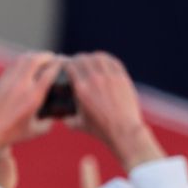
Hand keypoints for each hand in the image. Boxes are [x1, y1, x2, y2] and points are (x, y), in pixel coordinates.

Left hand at [0, 52, 60, 180]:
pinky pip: (13, 64)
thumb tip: (53, 117)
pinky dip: (22, 61)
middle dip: (47, 56)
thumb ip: (47, 124)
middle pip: (36, 59)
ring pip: (23, 59)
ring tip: (40, 58)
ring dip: (34, 56)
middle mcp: (21, 85)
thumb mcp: (34, 132)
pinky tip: (25, 64)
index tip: (64, 63)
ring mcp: (9, 80)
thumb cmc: (9, 134)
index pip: (50, 73)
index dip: (59, 65)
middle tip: (53, 57)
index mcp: (33, 96)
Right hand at [67, 52, 164, 170]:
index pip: (70, 66)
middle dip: (77, 59)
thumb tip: (63, 118)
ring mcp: (109, 77)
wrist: (124, 131)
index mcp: (81, 88)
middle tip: (77, 62)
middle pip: (82, 58)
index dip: (66, 63)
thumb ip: (68, 120)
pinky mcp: (122, 78)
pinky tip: (104, 62)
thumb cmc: (102, 130)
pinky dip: (106, 59)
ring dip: (92, 57)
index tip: (66, 66)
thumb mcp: (80, 124)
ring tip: (90, 60)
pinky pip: (113, 61)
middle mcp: (94, 79)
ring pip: (98, 57)